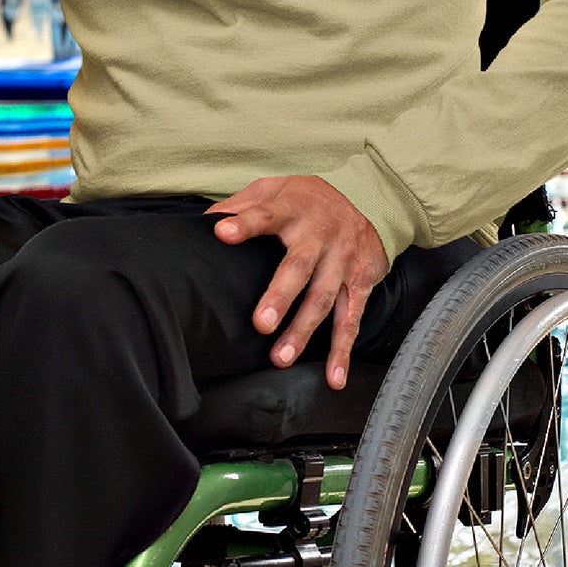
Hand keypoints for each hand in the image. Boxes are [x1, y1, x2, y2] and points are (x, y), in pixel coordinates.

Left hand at [207, 174, 387, 390]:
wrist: (364, 198)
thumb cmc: (304, 200)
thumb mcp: (273, 189)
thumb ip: (240, 205)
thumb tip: (203, 224)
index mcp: (292, 209)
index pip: (265, 214)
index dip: (245, 223)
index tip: (223, 233)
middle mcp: (319, 235)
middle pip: (300, 266)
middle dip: (281, 295)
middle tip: (261, 323)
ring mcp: (342, 260)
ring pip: (324, 298)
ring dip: (304, 330)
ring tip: (281, 357)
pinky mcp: (359, 282)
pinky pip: (351, 319)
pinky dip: (343, 351)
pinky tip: (333, 376)